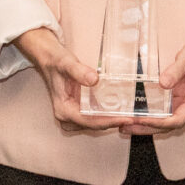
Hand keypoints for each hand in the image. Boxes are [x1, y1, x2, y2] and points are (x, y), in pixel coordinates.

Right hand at [14, 26, 131, 135]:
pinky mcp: (79, 110)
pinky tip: (121, 109)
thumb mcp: (67, 63)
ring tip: (132, 115)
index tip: (124, 118)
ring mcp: (73, 114)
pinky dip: (108, 114)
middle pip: (94, 125)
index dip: (108, 121)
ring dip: (112, 119)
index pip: (88, 121)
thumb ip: (79, 71)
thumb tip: (94, 80)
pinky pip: (95, 116)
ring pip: (96, 123)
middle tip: (134, 118)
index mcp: (63, 110)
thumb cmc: (56, 62)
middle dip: (113, 122)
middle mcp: (67, 116)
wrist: (51, 59)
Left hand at [132, 12, 184, 134]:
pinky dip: (151, 116)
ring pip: (166, 121)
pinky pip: (165, 112)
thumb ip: (176, 70)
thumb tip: (163, 84)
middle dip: (148, 128)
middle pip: (170, 125)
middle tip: (127, 126)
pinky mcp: (180, 99)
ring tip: (126, 125)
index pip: (178, 120)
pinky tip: (136, 115)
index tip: (142, 120)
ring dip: (147, 125)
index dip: (159, 124)